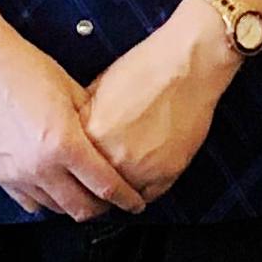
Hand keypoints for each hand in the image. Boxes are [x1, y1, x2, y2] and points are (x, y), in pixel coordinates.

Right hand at [0, 37, 144, 221]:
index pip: (105, 187)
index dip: (126, 199)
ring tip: (84, 194)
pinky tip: (55, 189)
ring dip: (73, 205)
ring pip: (55, 209)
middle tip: (112, 202)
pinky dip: (46, 201)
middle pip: (81, 208)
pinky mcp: (1, 174)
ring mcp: (18, 174)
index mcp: (65, 144)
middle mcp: (41, 166)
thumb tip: (114, 142)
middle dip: (102, 209)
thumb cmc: (29, 72)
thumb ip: (94, 124)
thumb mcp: (74, 92)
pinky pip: (29, 202)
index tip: (135, 203)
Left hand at [84, 8, 238, 205]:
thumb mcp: (98, 89)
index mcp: (89, 134)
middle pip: (95, 188)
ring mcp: (140, 168)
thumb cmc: (146, 69)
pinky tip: (147, 173)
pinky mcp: (167, 172)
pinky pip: (150, 195)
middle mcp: (111, 156)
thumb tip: (77, 137)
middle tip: (103, 180)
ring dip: (122, 191)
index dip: (79, 172)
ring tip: (126, 177)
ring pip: (122, 197)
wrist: (187, 64)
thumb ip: (85, 120)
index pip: (74, 169)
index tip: (82, 174)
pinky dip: (147, 189)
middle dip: (98, 185)